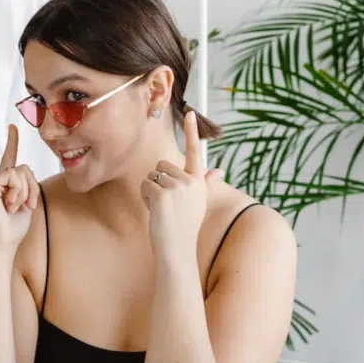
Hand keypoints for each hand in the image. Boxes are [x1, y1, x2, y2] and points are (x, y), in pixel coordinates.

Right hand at [0, 125, 38, 253]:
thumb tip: (25, 172)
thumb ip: (27, 185)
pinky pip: (13, 176)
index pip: (10, 159)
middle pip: (25, 168)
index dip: (12, 142)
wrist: (2, 243)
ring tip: (13, 207)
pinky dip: (17, 192)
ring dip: (25, 192)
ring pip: (21, 172)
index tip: (13, 126)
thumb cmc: (13, 228)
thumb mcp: (26, 202)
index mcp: (5, 184)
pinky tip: (8, 204)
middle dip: (32, 188)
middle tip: (25, 206)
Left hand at [141, 111, 223, 264]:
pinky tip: (155, 212)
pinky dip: (145, 199)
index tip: (189, 113)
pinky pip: (144, 186)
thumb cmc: (184, 226)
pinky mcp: (163, 194)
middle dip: (158, 181)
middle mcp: (191, 181)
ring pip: (151, 175)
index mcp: (198, 181)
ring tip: (162, 209)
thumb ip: (204, 182)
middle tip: (167, 203)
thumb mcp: (197, 201)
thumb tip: (218, 171)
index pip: (194, 151)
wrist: (178, 250)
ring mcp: (177, 187)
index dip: (191, 131)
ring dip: (151, 191)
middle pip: (161, 165)